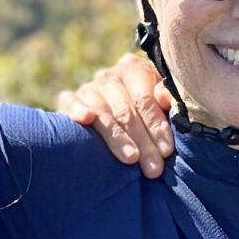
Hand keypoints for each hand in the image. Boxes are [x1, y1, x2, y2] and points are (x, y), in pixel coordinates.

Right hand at [56, 52, 177, 175]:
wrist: (124, 115)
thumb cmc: (150, 115)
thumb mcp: (165, 106)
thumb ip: (169, 100)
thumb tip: (163, 96)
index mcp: (134, 70)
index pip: (144, 99)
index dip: (156, 125)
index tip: (166, 151)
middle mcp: (109, 76)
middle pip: (125, 110)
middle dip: (142, 141)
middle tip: (153, 168)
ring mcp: (88, 88)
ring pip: (101, 112)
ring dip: (117, 137)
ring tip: (131, 159)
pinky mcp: (68, 101)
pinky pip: (70, 102)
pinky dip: (77, 110)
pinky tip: (85, 119)